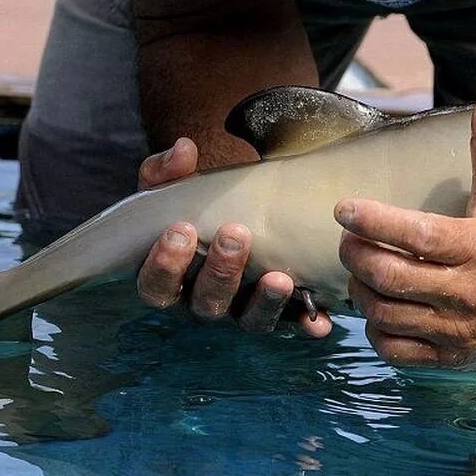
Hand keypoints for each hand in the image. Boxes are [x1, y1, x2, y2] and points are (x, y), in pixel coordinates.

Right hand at [134, 138, 332, 336]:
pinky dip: (305, 324)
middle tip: (236, 234)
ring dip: (264, 302)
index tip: (181, 229)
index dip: (165, 264)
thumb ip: (169, 170)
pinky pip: (291, 325)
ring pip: (247, 320)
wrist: (237, 211)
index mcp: (172, 277)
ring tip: (279, 279)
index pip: (156, 284)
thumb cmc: (197, 205)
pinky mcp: (278, 311)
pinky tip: (318, 321)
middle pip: (205, 303)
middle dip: (220, 271)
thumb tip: (184, 149)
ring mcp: (241, 309)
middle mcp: (203, 300)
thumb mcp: (175, 187)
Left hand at [336, 82, 475, 370]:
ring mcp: (459, 331)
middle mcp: (467, 292)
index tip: (344, 207)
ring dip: (360, 291)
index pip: (415, 235)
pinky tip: (378, 309)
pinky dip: (377, 331)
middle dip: (355, 255)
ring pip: (386, 314)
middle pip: (389, 276)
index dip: (372, 220)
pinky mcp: (454, 359)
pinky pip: (397, 352)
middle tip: (348, 239)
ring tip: (360, 270)